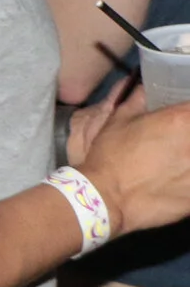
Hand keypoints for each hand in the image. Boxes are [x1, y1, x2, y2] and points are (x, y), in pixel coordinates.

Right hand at [73, 82, 189, 236]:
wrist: (106, 198)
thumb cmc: (110, 155)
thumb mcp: (118, 121)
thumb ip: (137, 101)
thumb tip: (143, 88)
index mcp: (181, 119)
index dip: (187, 114)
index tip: (181, 120)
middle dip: (188, 138)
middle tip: (178, 144)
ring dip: (188, 159)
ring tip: (178, 163)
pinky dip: (188, 179)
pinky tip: (178, 180)